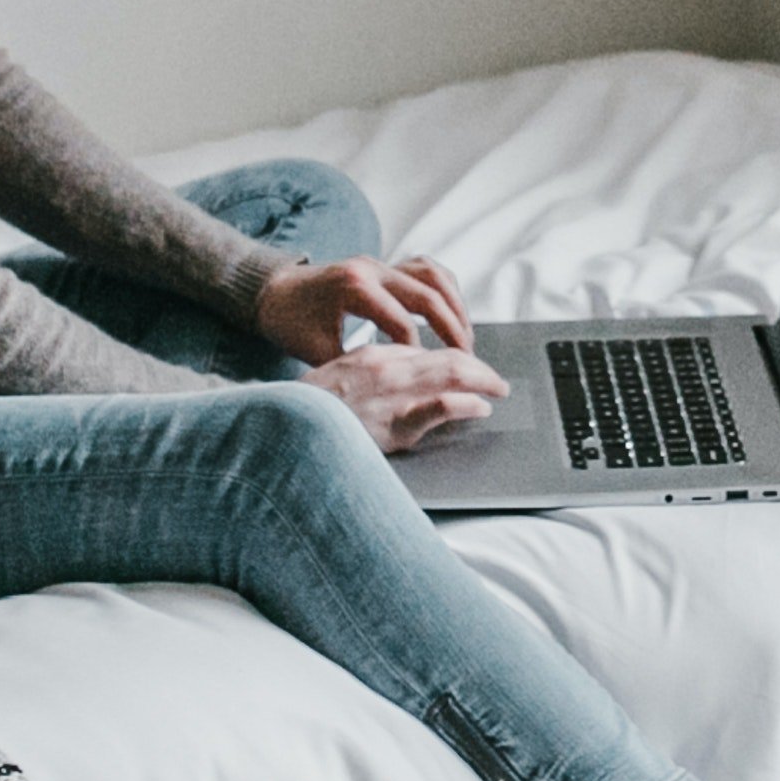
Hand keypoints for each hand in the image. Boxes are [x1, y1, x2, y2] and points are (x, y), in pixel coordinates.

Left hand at [257, 253, 473, 362]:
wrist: (271, 290)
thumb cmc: (289, 324)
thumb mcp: (316, 352)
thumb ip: (352, 366)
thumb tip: (386, 391)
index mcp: (355, 289)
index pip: (402, 324)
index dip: (419, 356)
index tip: (428, 379)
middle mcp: (372, 268)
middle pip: (428, 295)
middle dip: (452, 330)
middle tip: (468, 361)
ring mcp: (380, 262)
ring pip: (434, 275)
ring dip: (455, 306)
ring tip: (466, 338)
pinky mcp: (383, 264)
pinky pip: (426, 269)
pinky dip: (444, 290)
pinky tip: (452, 314)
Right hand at [305, 344, 507, 451]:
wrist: (281, 427)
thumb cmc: (306, 409)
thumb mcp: (339, 379)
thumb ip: (370, 373)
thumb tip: (403, 372)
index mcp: (373, 357)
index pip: (425, 353)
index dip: (454, 359)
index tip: (468, 369)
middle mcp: (387, 369)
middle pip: (447, 358)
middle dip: (478, 366)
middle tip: (496, 378)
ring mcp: (392, 395)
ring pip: (451, 374)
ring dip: (483, 379)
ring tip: (498, 388)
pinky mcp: (394, 424)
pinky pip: (439, 406)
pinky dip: (466, 404)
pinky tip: (481, 407)